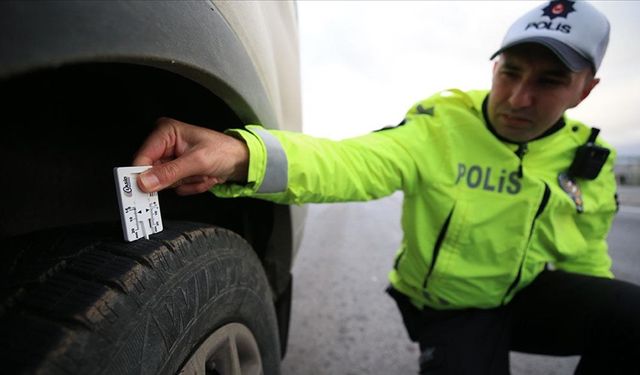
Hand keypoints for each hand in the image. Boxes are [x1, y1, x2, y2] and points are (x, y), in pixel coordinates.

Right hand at [133, 117, 248, 194]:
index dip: (143, 174)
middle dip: (178, 179)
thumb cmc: (224, 151)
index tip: (145, 189)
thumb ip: (170, 172)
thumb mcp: (198, 161)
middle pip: (154, 173)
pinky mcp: (177, 171)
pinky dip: (191, 186)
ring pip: (166, 183)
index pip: (143, 156)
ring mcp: (171, 159)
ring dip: (187, 183)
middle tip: (194, 173)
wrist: (241, 161)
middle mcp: (165, 144)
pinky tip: (203, 177)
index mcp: (166, 132)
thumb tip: (145, 181)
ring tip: (202, 173)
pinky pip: (175, 188)